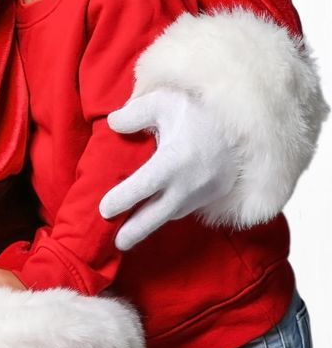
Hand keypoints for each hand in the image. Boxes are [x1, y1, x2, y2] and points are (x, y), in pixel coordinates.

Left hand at [99, 88, 238, 250]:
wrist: (244, 124)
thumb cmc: (199, 111)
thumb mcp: (164, 102)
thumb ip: (135, 113)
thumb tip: (113, 125)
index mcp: (175, 162)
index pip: (144, 186)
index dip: (123, 200)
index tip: (104, 210)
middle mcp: (189, 184)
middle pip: (157, 214)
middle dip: (135, 230)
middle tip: (116, 244)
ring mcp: (202, 193)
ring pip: (171, 214)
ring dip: (151, 225)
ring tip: (128, 236)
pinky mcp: (212, 196)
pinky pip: (184, 209)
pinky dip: (167, 215)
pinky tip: (154, 216)